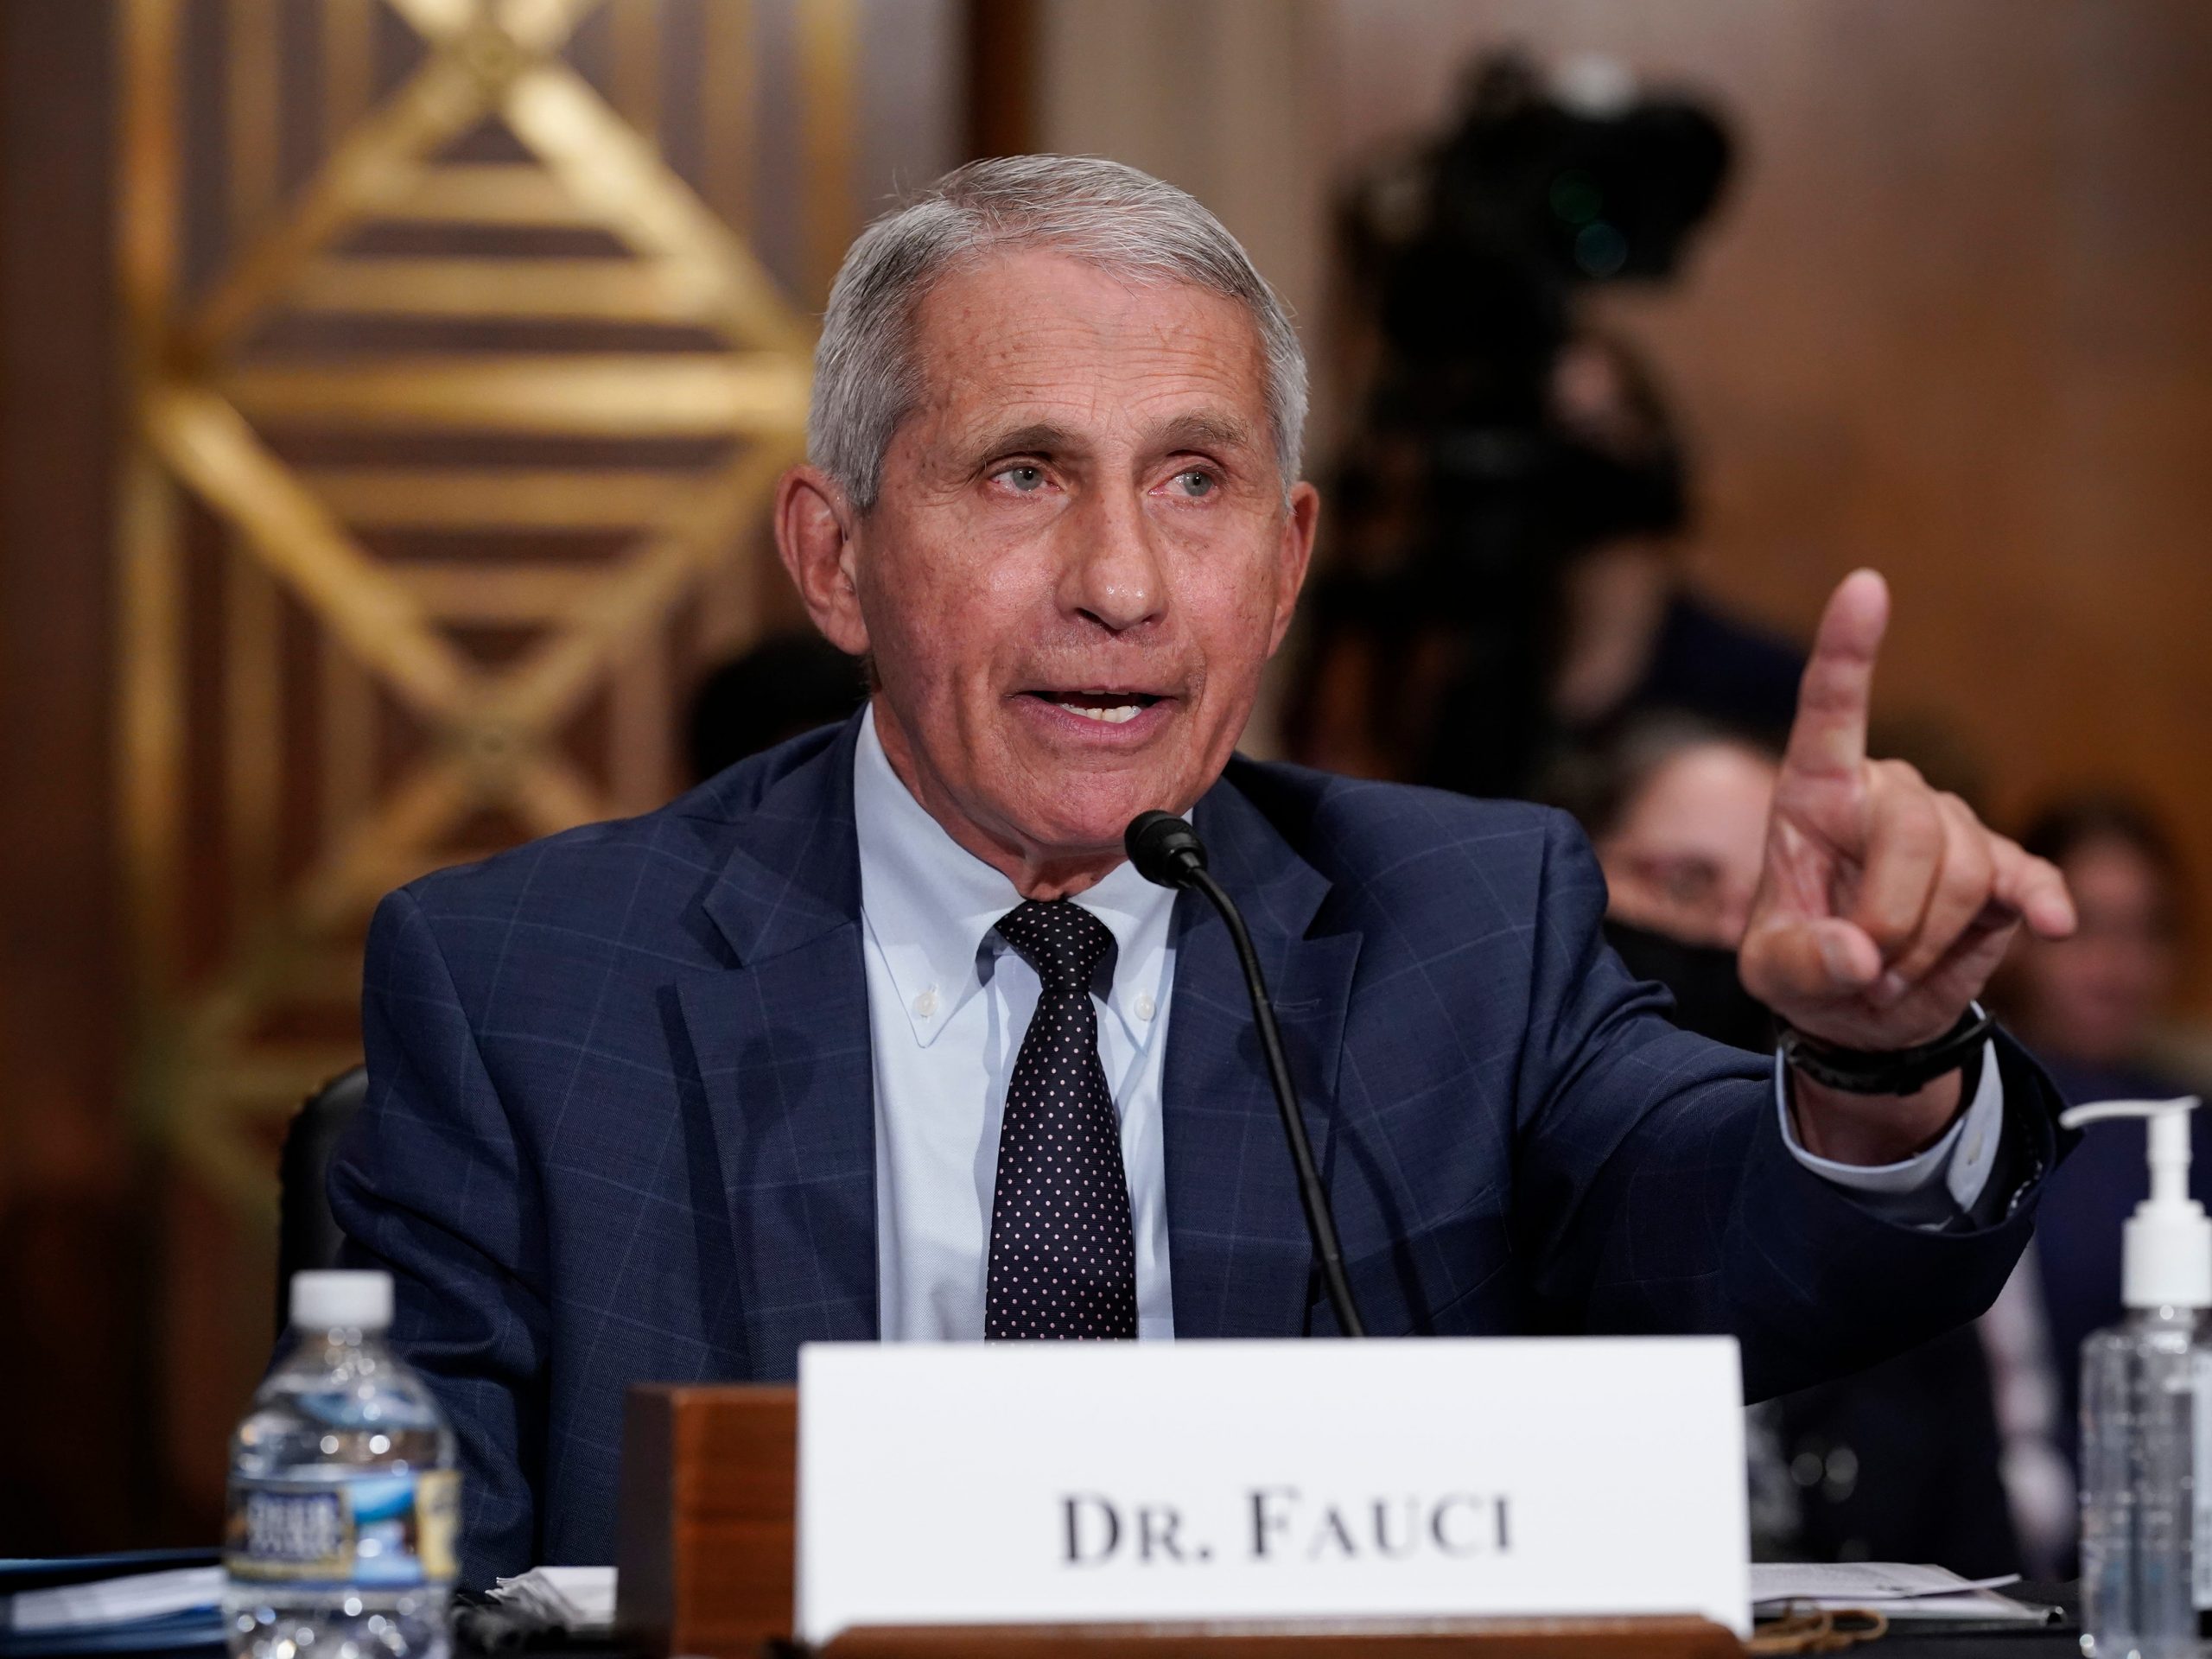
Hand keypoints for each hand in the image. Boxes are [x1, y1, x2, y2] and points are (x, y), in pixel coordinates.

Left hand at [1738, 571, 2076, 1159]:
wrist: (1863, 1010)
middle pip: (1915, 830)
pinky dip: (2041, 901)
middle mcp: (1885, 793)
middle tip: (1866, 969)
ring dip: (1928, 939)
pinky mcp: (2001, 869)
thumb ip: (1802, 963)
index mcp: (1814, 795)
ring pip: (1965, 869)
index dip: (1847, 649)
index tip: (1864, 584)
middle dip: (1894, 915)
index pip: (1829, 710)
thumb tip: (1857, 953)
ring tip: (1892, 969)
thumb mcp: (1773, 975)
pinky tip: (2054, 926)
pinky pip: (2027, 876)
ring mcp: (1949, 827)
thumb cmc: (1804, 966)